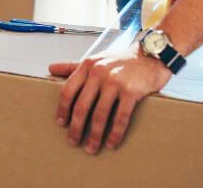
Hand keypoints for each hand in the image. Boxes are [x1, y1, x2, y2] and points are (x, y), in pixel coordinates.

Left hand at [49, 44, 171, 153]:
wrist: (152, 54)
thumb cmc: (122, 59)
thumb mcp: (96, 59)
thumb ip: (73, 66)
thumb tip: (51, 69)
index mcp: (87, 65)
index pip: (68, 90)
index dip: (63, 109)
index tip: (61, 123)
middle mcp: (99, 73)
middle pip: (81, 106)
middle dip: (76, 128)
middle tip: (73, 141)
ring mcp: (115, 82)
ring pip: (100, 115)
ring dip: (94, 135)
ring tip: (91, 148)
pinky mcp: (131, 91)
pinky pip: (120, 117)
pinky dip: (115, 133)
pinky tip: (112, 143)